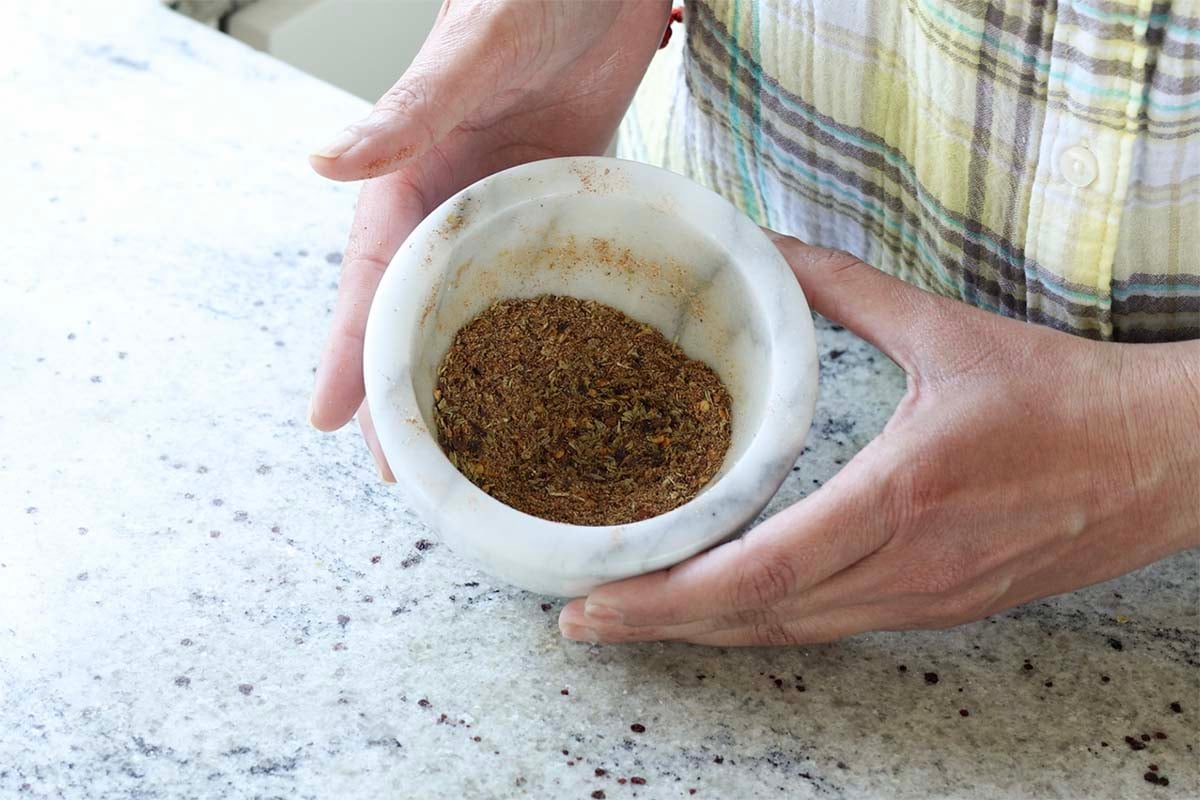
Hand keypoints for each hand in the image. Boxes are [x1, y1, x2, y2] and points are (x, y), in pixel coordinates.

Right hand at [308, 0, 671, 477]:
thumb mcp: (470, 53)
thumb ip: (407, 112)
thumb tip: (323, 163)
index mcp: (412, 174)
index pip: (369, 281)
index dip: (349, 354)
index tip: (333, 424)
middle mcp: (452, 203)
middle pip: (416, 314)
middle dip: (405, 390)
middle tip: (407, 471)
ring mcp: (505, 206)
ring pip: (475, 309)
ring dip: (469, 376)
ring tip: (468, 446)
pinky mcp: (557, 198)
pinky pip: (541, 278)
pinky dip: (539, 332)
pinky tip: (548, 377)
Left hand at [559, 232, 1199, 645]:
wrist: (1164, 461)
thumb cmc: (1061, 396)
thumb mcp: (945, 329)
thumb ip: (843, 288)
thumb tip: (765, 243)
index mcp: (901, 494)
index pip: (764, 567)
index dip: (673, 593)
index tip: (600, 597)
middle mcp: (906, 565)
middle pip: (759, 616)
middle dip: (662, 625)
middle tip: (581, 621)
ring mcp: (924, 600)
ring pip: (791, 632)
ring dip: (704, 633)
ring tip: (629, 621)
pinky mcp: (940, 609)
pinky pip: (830, 627)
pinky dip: (762, 624)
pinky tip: (719, 613)